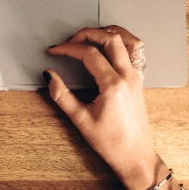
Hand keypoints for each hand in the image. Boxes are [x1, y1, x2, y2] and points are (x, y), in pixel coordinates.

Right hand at [46, 26, 164, 189]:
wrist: (135, 156)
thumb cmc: (112, 143)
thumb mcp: (80, 120)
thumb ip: (62, 95)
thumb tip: (49, 77)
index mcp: (113, 85)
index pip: (88, 54)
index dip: (68, 48)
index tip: (55, 51)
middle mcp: (128, 76)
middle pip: (109, 38)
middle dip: (86, 34)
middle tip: (70, 41)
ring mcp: (136, 77)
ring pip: (126, 40)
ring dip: (106, 33)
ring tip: (89, 37)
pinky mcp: (139, 81)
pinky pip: (135, 51)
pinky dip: (122, 41)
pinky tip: (109, 45)